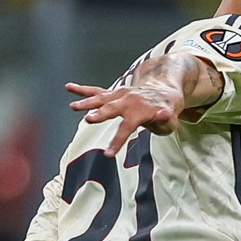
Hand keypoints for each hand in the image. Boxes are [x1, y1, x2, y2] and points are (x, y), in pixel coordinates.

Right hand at [67, 82, 182, 155]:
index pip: (127, 127)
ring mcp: (120, 95)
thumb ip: (165, 119)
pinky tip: (69, 87)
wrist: (162, 91)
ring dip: (87, 102)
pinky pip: (96, 91)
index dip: (117, 141)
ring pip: (101, 98)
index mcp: (141, 110)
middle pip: (112, 109)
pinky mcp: (113, 94)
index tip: (108, 154)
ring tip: (73, 107)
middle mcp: (129, 100)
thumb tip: (163, 113)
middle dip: (100, 114)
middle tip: (89, 120)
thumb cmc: (166, 110)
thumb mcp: (170, 119)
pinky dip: (82, 90)